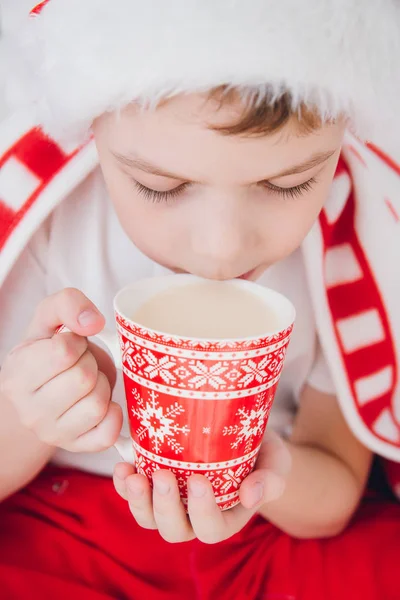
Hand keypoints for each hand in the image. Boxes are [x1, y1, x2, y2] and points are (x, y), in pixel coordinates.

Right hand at [0, 288, 121, 451]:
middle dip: (90, 363)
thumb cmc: (48, 351)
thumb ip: (67, 303)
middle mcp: (29, 410)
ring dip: (102, 386)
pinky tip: (101, 403)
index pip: (64, 352)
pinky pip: (108, 433)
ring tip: (87, 383)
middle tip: (80, 364)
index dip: (77, 342)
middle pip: (84, 379)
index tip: (70, 345)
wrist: (39, 392)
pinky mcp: (76, 447)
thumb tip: (92, 322)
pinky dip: (113, 414)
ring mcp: (52, 433)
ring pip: (97, 404)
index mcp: (17, 374)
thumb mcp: (49, 318)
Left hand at [113, 430, 290, 543]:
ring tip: (132, 476)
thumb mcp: (276, 462)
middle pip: (174, 530)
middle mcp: (195, 518)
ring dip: (137, 500)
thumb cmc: (262, 454)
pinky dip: (124, 484)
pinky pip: (135, 495)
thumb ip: (270, 479)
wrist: (244, 436)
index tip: (199, 480)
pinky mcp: (155, 485)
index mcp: (226, 519)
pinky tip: (124, 466)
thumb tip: (251, 496)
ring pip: (149, 518)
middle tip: (162, 476)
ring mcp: (172, 503)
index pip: (211, 529)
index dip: (202, 511)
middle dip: (165, 507)